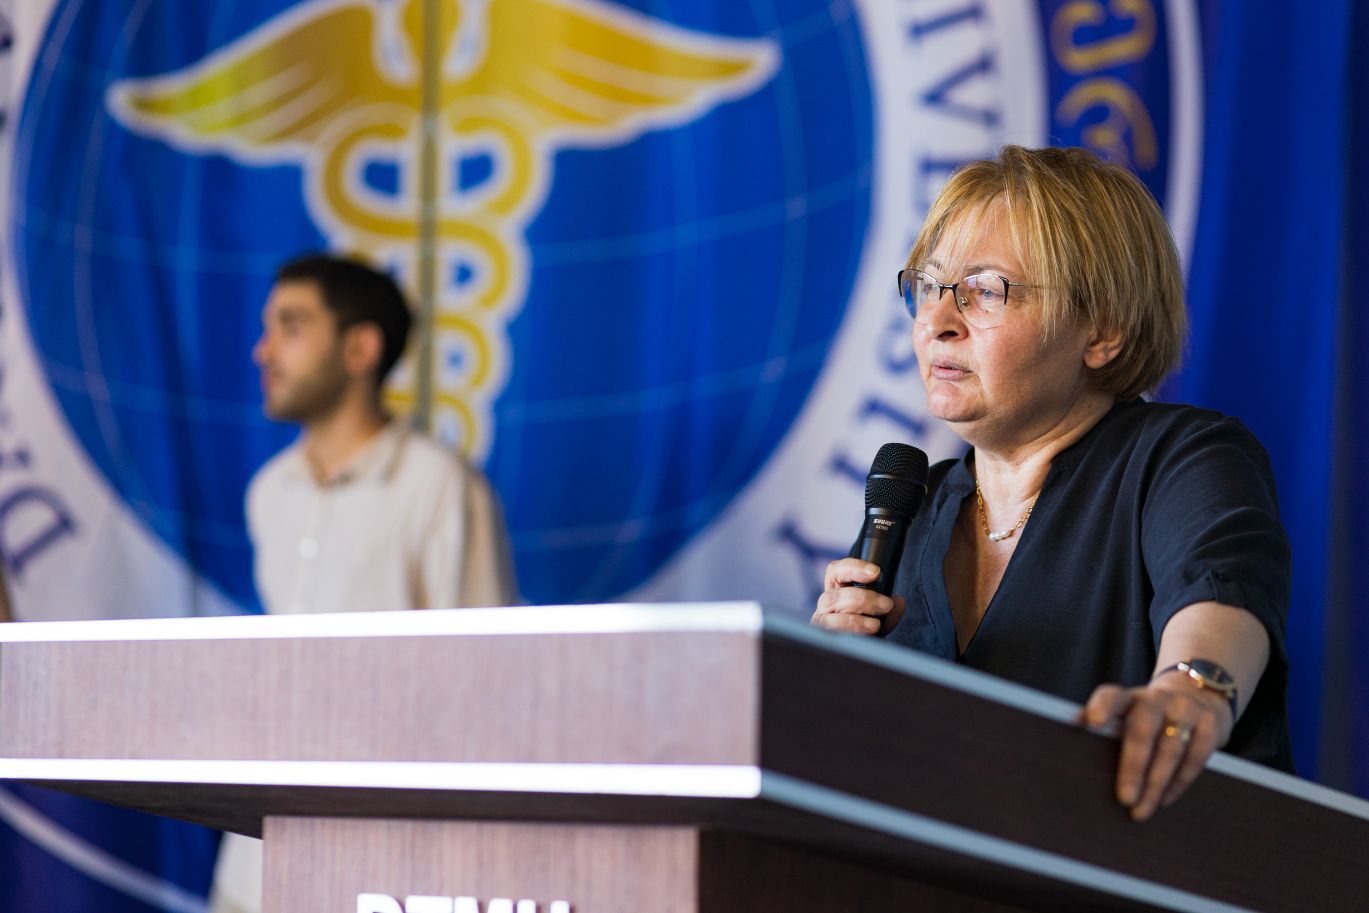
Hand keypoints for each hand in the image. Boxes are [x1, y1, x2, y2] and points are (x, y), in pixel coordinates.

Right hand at [810, 558, 904, 635]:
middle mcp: (826, 604)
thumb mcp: (880, 616)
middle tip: (886, 605)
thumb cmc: (867, 630)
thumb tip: (898, 602)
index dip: (854, 567)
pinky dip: (847, 636)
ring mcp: (821, 622)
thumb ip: (889, 610)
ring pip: (830, 618)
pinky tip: (861, 639)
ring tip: (875, 625)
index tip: (876, 572)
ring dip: (855, 621)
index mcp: (837, 589)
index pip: (836, 570)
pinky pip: (830, 637)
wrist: (860, 651)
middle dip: (863, 599)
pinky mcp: (822, 640)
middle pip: (834, 596)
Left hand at [1081, 675, 1234, 821]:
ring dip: (1155, 784)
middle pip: (1142, 731)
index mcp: (1130, 697)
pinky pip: (1195, 758)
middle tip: (1124, 799)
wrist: (1199, 697)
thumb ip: (1111, 731)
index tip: (1092, 722)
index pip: (1112, 696)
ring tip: (1141, 810)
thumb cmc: (1151, 718)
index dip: (1102, 706)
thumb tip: (1081, 757)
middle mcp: (1157, 699)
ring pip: (1171, 749)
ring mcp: (1185, 709)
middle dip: (1133, 767)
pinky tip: (1164, 800)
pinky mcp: (1210, 723)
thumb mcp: (1131, 715)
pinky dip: (1179, 783)